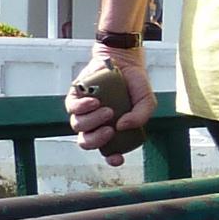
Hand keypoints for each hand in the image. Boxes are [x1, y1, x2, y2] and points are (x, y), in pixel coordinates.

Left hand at [68, 48, 151, 165]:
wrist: (125, 61)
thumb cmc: (135, 85)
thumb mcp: (147, 101)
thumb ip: (140, 116)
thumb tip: (122, 126)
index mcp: (113, 130)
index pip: (108, 151)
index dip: (111, 158)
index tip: (117, 158)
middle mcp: (95, 124)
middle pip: (87, 142)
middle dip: (97, 140)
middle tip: (110, 129)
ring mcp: (83, 112)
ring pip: (78, 126)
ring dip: (92, 121)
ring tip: (107, 109)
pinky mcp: (74, 97)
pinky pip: (71, 108)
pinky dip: (82, 107)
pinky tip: (94, 101)